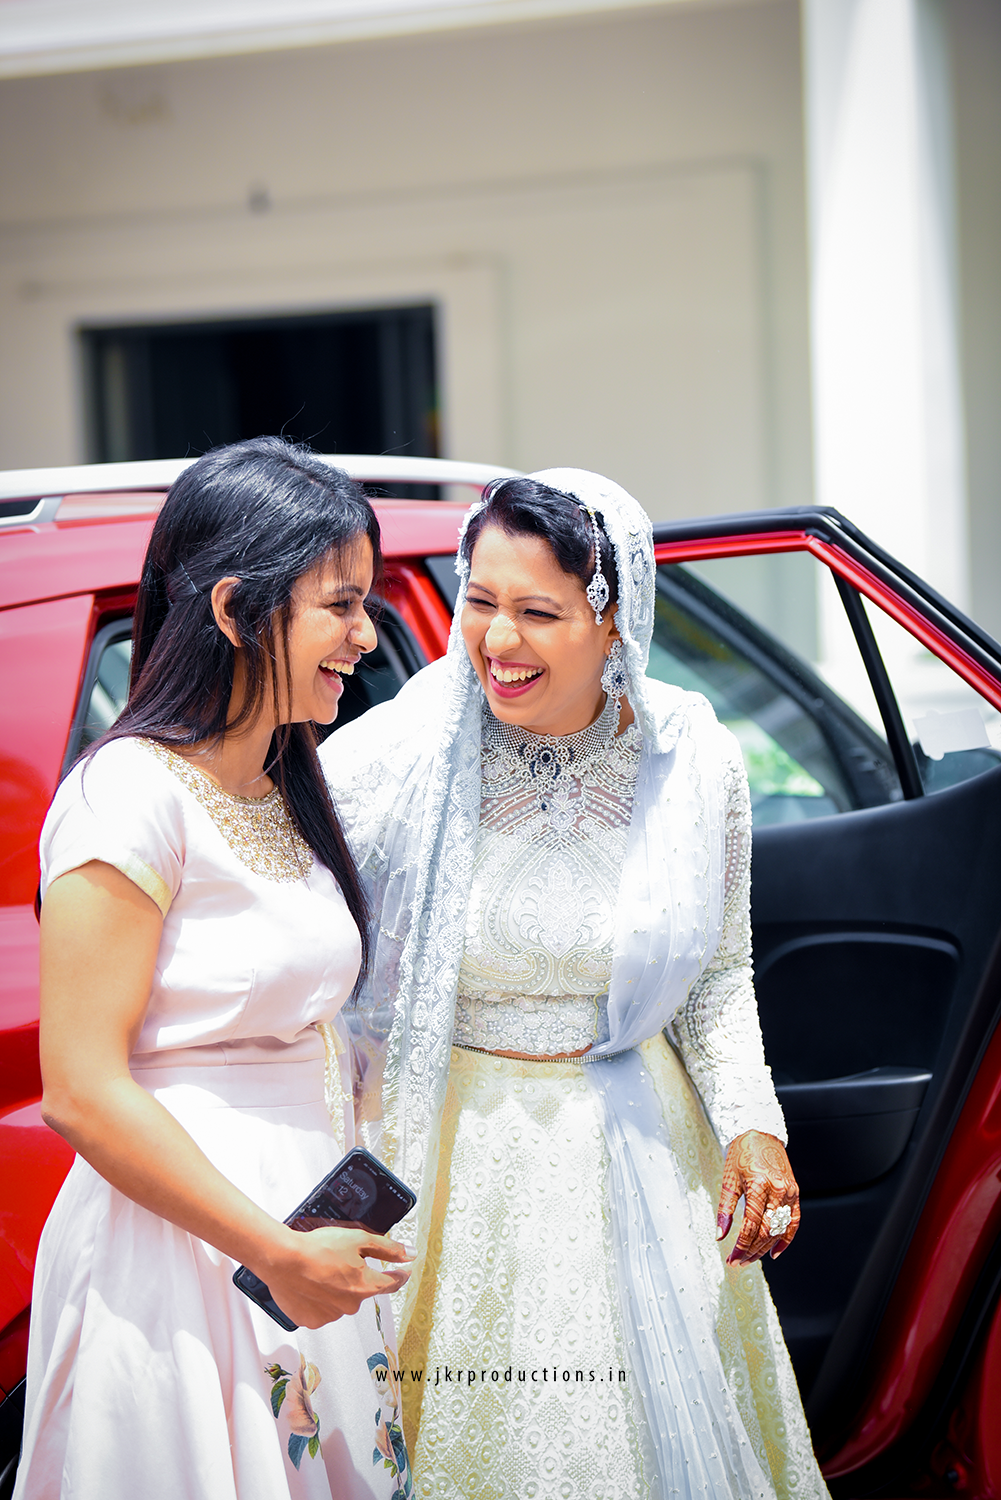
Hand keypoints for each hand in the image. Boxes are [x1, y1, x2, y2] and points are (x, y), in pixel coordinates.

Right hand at [261, 1226, 412, 1328]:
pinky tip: (309, 1284)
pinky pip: (320, 1309)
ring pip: (339, 1301)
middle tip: (338, 1261)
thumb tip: (410, 1254)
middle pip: (360, 1290)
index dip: (398, 1275)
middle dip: (354, 1277)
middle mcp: (350, 1306)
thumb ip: (387, 1248)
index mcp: (365, 1286)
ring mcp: (330, 1315)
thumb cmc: (318, 1248)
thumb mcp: (358, 1238)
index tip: (402, 1272)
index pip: (391, 1283)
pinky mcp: (312, 1320)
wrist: (283, 1260)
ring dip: (335, 1288)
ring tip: (319, 1271)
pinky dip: (317, 1298)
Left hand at [716, 1130, 799, 1265]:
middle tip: (739, 1261)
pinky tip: (775, 1251)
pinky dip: (786, 1239)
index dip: (742, 1246)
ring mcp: (789, 1192)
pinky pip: (794, 1221)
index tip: (732, 1258)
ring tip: (752, 1258)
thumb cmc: (742, 1153)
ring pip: (780, 1229)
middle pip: (767, 1231)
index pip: (751, 1226)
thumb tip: (720, 1235)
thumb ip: (725, 1209)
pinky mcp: (794, 1193)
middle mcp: (777, 1190)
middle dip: (752, 1251)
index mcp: (759, 1186)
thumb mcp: (729, 1180)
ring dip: (765, 1248)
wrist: (760, 1133)